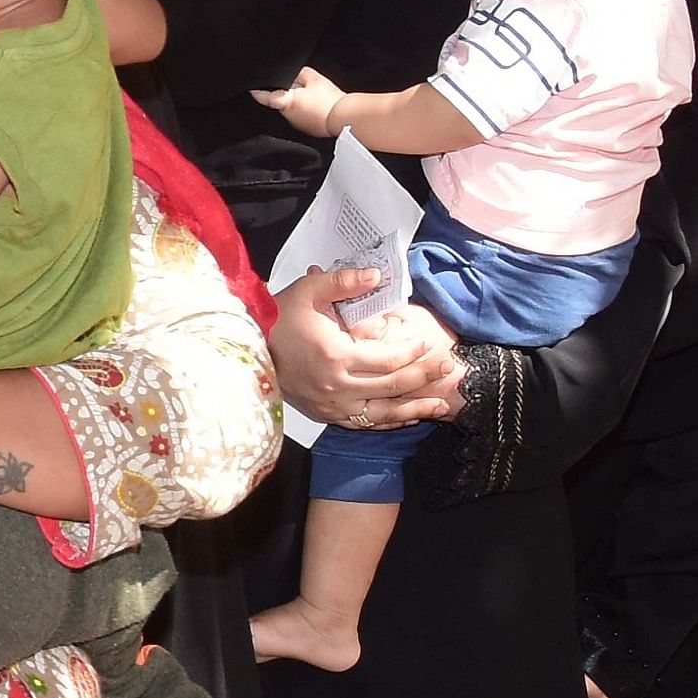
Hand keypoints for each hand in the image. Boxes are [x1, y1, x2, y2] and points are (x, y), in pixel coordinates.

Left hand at [251, 65, 348, 138]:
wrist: (344, 118)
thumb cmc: (329, 99)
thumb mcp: (313, 78)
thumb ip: (298, 73)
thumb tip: (292, 74)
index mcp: (286, 102)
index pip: (264, 97)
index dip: (257, 92)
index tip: (251, 89)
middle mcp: (288, 116)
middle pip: (281, 101)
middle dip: (286, 93)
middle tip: (299, 85)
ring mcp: (297, 124)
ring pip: (292, 109)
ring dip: (297, 102)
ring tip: (313, 96)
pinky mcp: (307, 129)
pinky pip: (302, 116)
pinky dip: (306, 110)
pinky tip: (317, 105)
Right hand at [269, 266, 463, 430]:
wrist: (248, 348)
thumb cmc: (279, 318)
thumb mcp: (308, 291)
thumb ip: (345, 282)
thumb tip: (378, 275)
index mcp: (335, 355)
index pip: (387, 359)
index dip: (412, 352)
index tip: (427, 343)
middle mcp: (336, 385)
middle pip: (392, 387)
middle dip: (424, 377)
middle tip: (448, 368)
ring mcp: (331, 404)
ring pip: (383, 413)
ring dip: (415, 409)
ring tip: (441, 406)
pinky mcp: (326, 414)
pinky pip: (364, 423)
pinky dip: (389, 421)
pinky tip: (409, 416)